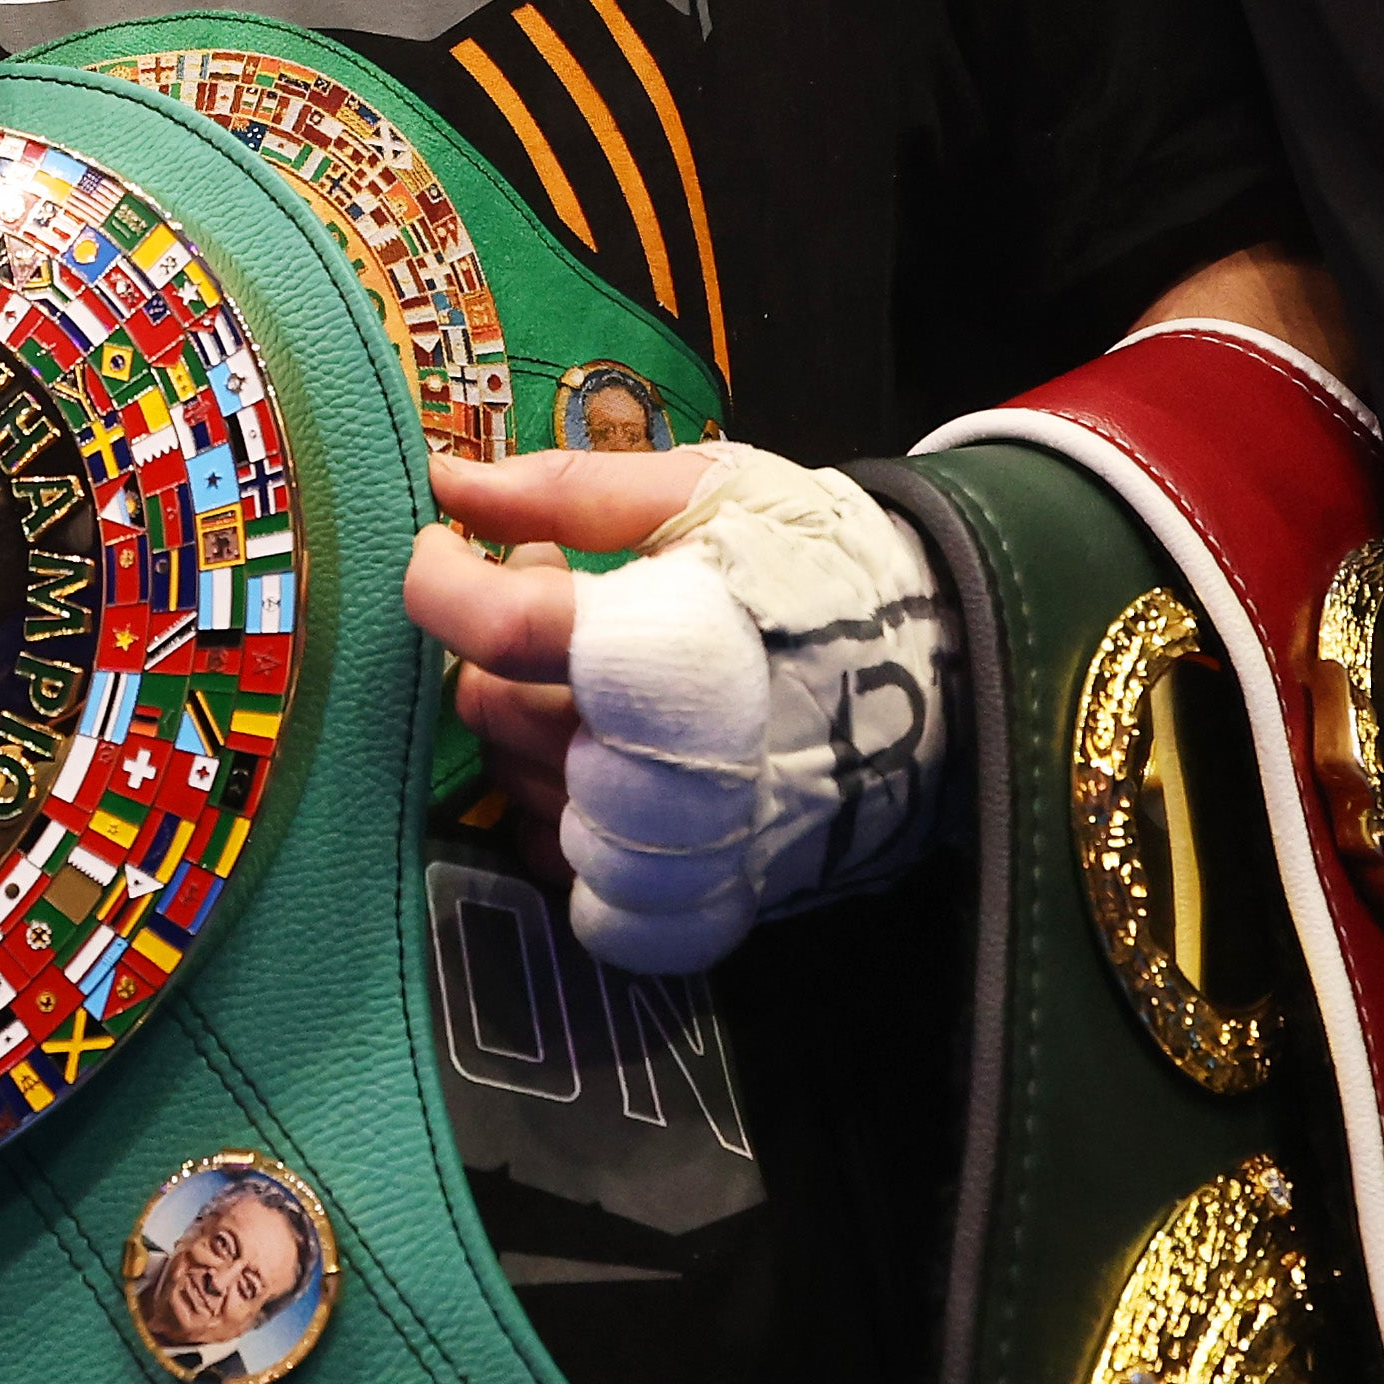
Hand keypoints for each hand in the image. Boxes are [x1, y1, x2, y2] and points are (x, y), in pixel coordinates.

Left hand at [405, 443, 954, 974]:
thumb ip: (571, 487)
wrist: (943, 684)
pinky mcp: (681, 904)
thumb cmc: (819, 570)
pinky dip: (559, 807)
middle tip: (556, 586)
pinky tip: (606, 751)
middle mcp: (663, 765)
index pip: (499, 630)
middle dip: (494, 642)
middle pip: (491, 710)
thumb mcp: (713, 493)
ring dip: (526, 717)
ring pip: (515, 786)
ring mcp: (671, 849)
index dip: (440, 579)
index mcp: (672, 647)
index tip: (444, 543)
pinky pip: (560, 867)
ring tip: (594, 666)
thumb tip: (447, 479)